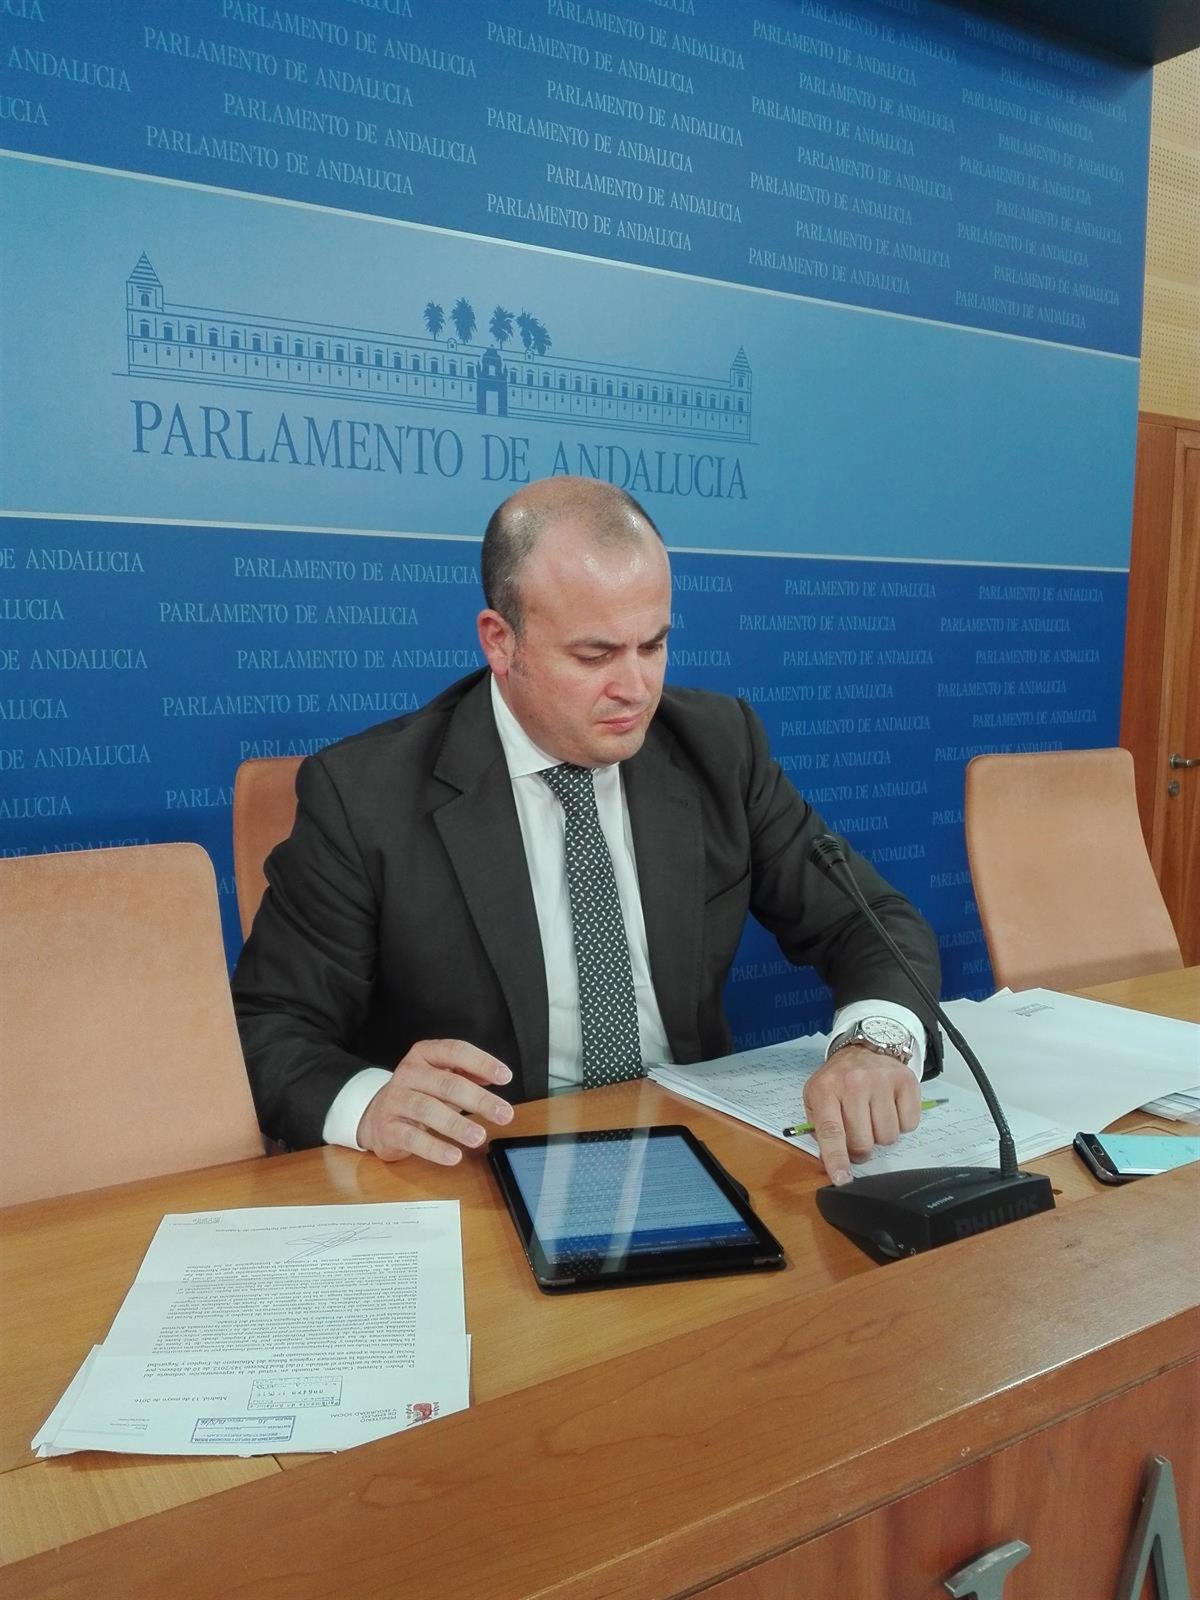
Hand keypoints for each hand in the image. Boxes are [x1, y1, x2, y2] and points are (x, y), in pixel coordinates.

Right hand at [357, 1039, 514, 1165]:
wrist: (375, 1116)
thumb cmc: (419, 1094)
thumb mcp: (441, 1077)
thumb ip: (467, 1074)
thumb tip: (496, 1076)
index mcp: (424, 1055)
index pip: (455, 1051)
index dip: (482, 1063)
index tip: (505, 1077)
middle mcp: (408, 1073)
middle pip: (447, 1084)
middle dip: (479, 1100)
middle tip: (504, 1114)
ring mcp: (396, 1100)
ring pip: (429, 1110)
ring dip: (457, 1125)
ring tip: (479, 1136)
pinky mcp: (388, 1128)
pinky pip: (413, 1138)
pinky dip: (435, 1148)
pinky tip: (454, 1156)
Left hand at [802, 1047, 921, 1185]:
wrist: (865, 1048)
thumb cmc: (839, 1079)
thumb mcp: (817, 1098)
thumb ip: (819, 1130)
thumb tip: (830, 1162)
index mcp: (826, 1089)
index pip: (832, 1131)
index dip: (837, 1159)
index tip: (842, 1179)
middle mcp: (854, 1083)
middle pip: (863, 1142)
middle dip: (861, 1149)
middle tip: (858, 1134)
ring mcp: (881, 1081)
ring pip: (888, 1137)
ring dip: (881, 1135)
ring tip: (873, 1116)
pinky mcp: (906, 1082)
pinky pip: (908, 1125)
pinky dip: (901, 1124)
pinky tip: (889, 1108)